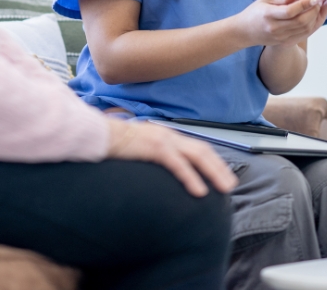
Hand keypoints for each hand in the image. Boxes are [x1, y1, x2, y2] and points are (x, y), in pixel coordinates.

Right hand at [105, 118, 237, 196]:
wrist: (96, 134)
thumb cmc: (113, 144)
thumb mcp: (138, 148)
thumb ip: (151, 154)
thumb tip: (160, 167)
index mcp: (165, 134)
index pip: (196, 146)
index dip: (212, 160)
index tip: (222, 174)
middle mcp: (167, 134)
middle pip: (202, 149)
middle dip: (219, 167)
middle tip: (230, 184)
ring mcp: (162, 139)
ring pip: (197, 155)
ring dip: (213, 172)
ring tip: (224, 188)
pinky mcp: (153, 148)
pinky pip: (178, 165)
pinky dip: (191, 178)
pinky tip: (200, 191)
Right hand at [233, 0, 326, 46]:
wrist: (244, 32)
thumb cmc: (254, 12)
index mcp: (268, 15)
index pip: (290, 11)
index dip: (304, 4)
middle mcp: (275, 28)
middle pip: (300, 21)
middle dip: (313, 10)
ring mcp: (280, 37)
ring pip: (304, 29)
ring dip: (313, 17)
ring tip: (317, 6)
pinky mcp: (284, 42)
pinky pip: (302, 34)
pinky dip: (309, 24)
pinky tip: (312, 16)